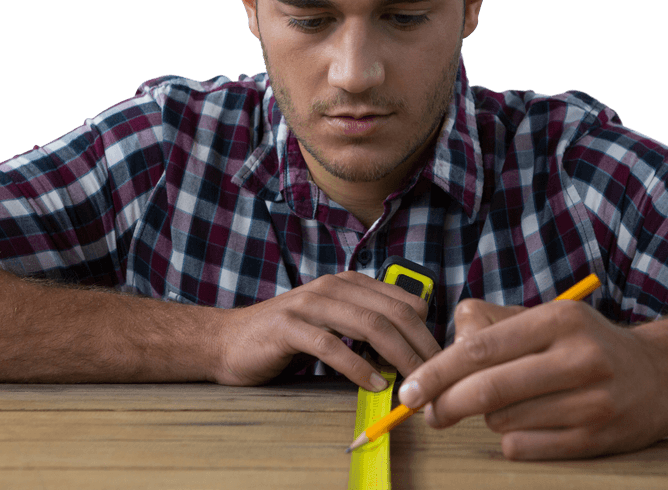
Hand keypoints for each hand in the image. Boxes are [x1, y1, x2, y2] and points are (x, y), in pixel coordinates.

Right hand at [211, 271, 441, 390]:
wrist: (227, 340)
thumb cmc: (285, 336)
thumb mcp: (332, 323)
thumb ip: (365, 327)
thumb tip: (410, 349)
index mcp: (348, 283)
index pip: (403, 301)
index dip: (427, 331)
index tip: (440, 361)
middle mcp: (331, 287)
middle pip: (391, 313)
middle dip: (419, 346)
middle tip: (435, 376)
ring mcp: (308, 304)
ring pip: (367, 325)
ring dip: (396, 356)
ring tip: (412, 381)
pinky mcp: (287, 327)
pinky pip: (330, 345)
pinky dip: (357, 367)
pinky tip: (373, 384)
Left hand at [398, 298, 667, 459]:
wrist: (663, 376)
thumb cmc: (585, 344)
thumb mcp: (545, 317)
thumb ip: (492, 325)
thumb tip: (443, 352)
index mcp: (559, 319)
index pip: (481, 348)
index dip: (437, 372)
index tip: (410, 390)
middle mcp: (579, 358)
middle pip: (488, 389)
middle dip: (446, 404)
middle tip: (429, 412)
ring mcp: (592, 402)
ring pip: (503, 420)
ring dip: (489, 418)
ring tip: (507, 404)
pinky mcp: (598, 439)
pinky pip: (525, 448)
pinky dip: (512, 440)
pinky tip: (526, 424)